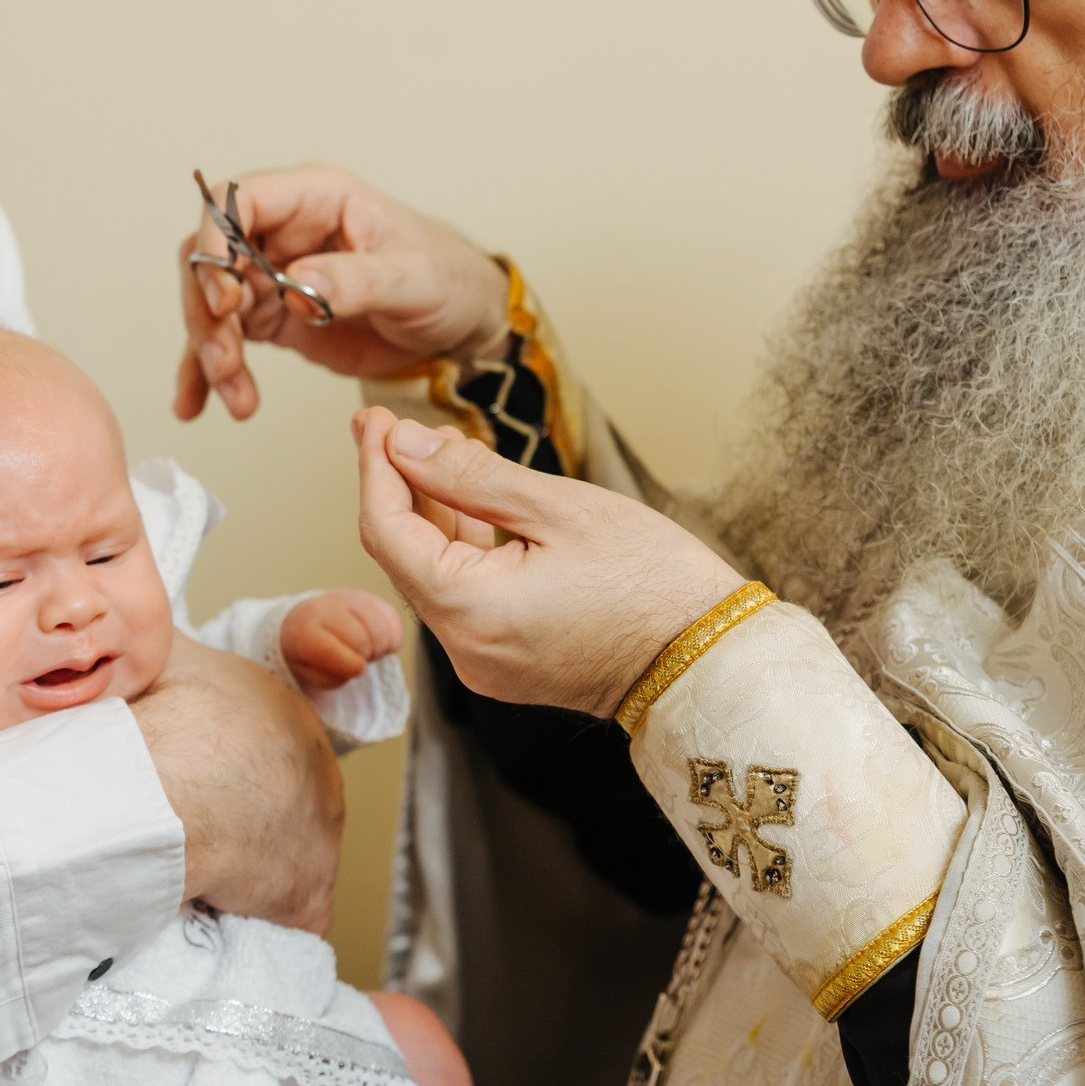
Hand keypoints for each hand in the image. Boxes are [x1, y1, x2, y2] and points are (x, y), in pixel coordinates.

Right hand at [133, 633, 343, 933]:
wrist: (169, 783)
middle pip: (279, 803)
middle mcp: (321, 774)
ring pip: (282, 860)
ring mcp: (322, 839)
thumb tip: (144, 633)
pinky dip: (254, 921)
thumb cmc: (168, 715)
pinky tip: (213, 916)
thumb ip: (165, 644)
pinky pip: (286, 917)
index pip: (265, 749)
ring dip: (245, 870)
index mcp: (292, 717)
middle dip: (236, 817)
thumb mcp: (165, 651)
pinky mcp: (308, 899)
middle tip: (184, 827)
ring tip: (189, 870)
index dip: (224, 769)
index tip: (189, 781)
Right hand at [175, 164, 509, 420]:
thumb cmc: (448, 278)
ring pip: (212, 307)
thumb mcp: (413, 276)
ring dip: (211, 352)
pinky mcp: (275, 319)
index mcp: (314, 199)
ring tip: (237, 397)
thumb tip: (297, 286)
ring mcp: (273, 276)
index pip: (234, 201)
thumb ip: (356, 280)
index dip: (214, 245)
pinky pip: (227, 341)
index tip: (226, 300)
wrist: (464, 322)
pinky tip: (198, 404)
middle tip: (227, 362)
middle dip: (208, 314)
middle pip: (208, 259)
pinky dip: (208, 374)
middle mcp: (282, 233)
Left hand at [279, 588, 404, 692]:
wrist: (312, 621)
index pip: (328, 649)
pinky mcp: (373, 598)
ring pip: (380, 628)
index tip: (355, 669)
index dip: (348, 665)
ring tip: (367, 651)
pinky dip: (391, 637)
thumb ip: (328, 678)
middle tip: (358, 659)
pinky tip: (377, 641)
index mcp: (305, 630)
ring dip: (379, 646)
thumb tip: (358, 667)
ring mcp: (352, 599)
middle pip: (360, 638)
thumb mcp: (308, 672)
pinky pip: (392, 619)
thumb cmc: (310, 653)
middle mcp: (328, 608)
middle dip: (364, 655)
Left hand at [351, 408, 743, 717]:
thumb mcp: (559, 508)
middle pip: (403, 555)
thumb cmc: (652, 582)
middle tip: (390, 425)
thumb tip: (405, 445)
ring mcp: (483, 663)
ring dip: (430, 515)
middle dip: (396, 485)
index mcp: (468, 610)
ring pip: (432, 576)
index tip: (375, 421)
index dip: (375, 469)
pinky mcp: (506, 664)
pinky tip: (469, 504)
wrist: (709, 660)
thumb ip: (470, 476)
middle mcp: (462, 649)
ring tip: (433, 451)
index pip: (386, 531)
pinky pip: (463, 599)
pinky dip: (460, 550)